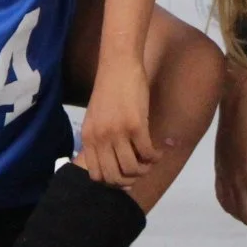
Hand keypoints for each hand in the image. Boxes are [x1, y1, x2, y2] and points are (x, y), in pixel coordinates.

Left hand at [77, 56, 157, 187]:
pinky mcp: (136, 125)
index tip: (125, 177)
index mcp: (87, 138)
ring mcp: (117, 133)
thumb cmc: (109, 90)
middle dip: (130, 180)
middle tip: (141, 170)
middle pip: (114, 177)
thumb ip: (100, 139)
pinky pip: (147, 153)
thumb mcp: (96, 118)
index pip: (97, 176)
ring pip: (132, 169)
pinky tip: (158, 150)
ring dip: (145, 169)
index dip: (113, 182)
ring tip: (151, 159)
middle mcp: (99, 138)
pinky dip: (155, 157)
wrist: (118, 65)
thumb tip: (114, 163)